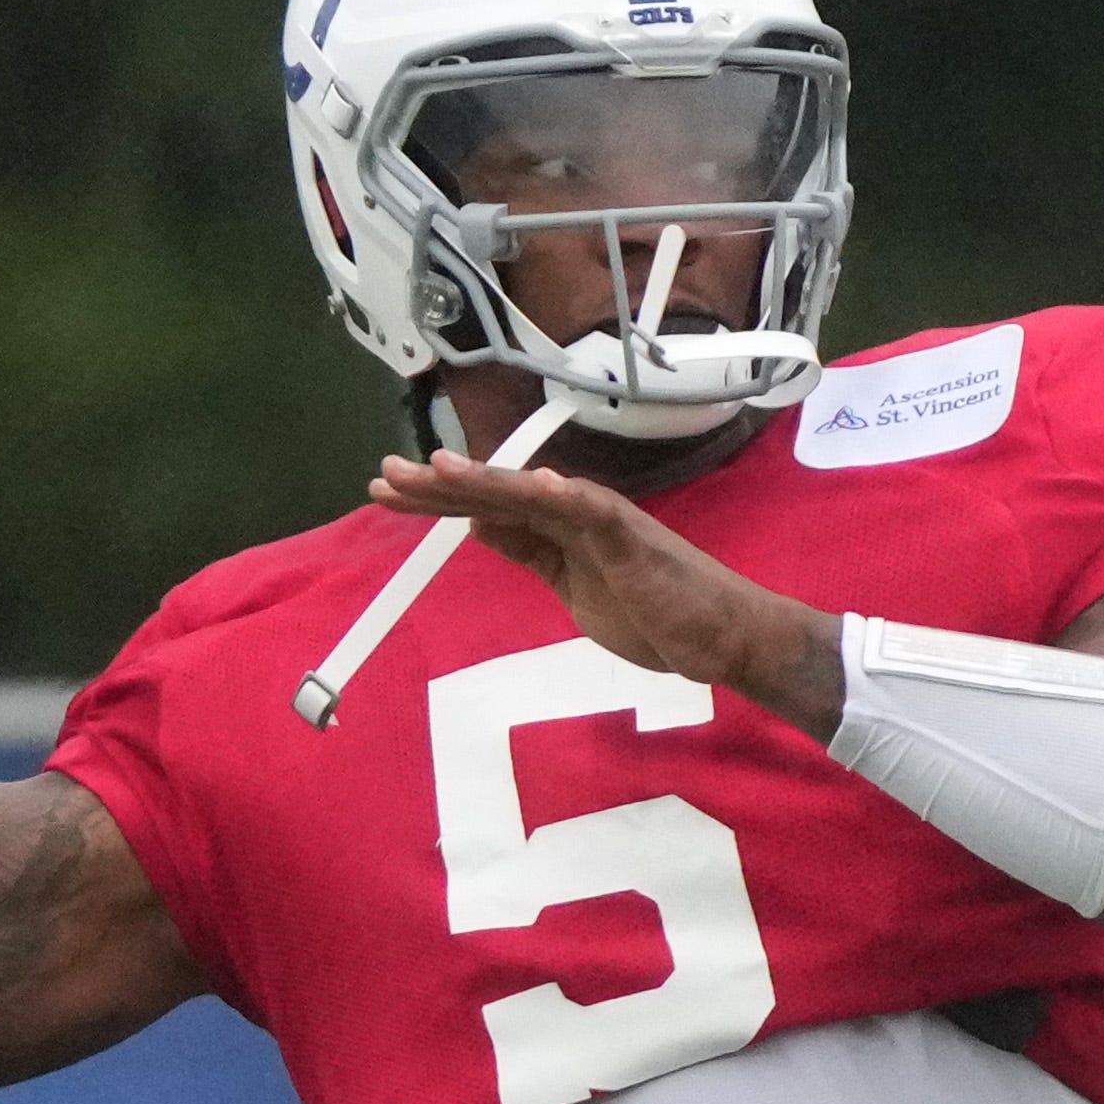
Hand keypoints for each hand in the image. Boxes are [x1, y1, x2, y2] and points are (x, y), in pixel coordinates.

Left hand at [370, 450, 844, 734]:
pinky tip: (531, 482)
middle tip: (384, 475)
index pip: (486, 505)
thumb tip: (477, 522)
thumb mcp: (569, 584)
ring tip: (436, 467)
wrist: (719, 636)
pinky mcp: (632, 538)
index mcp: (557, 525)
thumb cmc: (651, 612)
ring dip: (485, 480)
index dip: (437, 497)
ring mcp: (602, 520)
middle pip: (496, 491)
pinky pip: (593, 512)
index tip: (387, 491)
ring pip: (532, 493)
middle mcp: (573, 510)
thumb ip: (529, 551)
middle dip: (439, 484)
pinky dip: (563, 495)